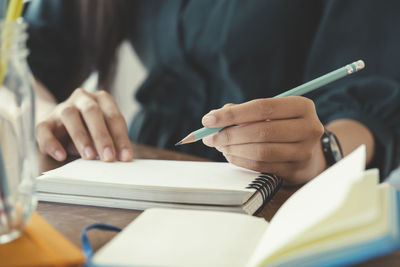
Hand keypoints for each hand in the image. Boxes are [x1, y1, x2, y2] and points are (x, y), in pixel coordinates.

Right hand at [36, 88, 133, 161]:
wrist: (60, 127)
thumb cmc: (89, 131)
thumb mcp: (104, 134)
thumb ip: (112, 142)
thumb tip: (122, 159)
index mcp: (102, 100)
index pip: (114, 116)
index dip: (121, 137)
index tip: (125, 157)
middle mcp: (82, 98)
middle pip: (92, 111)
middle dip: (102, 135)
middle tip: (109, 157)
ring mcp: (62, 107)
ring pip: (69, 115)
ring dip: (81, 137)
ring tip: (89, 156)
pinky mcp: (45, 121)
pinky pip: (44, 129)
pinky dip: (52, 144)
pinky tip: (61, 156)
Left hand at [201, 96, 324, 184]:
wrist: (311, 153)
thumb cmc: (283, 127)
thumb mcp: (271, 113)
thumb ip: (243, 112)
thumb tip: (213, 117)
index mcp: (302, 106)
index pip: (262, 107)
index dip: (233, 114)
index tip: (209, 119)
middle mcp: (308, 128)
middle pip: (261, 131)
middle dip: (229, 134)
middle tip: (209, 137)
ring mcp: (304, 152)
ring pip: (260, 151)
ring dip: (233, 149)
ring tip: (219, 145)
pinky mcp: (296, 171)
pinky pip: (261, 166)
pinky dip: (240, 160)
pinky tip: (231, 155)